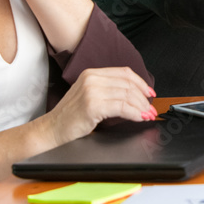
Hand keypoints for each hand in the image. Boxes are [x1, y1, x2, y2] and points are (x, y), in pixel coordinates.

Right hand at [39, 67, 156, 145]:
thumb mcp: (89, 96)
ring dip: (141, 107)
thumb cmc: (70, 117)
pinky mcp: (92, 105)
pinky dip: (134, 113)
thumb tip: (135, 96)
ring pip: (127, 95)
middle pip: (128, 84)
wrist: (51, 130)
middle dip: (144, 98)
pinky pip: (122, 107)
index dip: (141, 83)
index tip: (150, 93)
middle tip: (151, 109)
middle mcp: (91, 79)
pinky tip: (139, 118)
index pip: (124, 73)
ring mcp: (91, 91)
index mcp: (91, 73)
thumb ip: (108, 90)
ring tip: (148, 115)